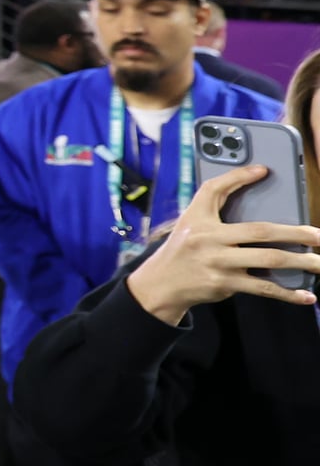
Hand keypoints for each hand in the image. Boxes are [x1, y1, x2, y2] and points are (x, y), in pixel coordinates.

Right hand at [126, 164, 319, 325]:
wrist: (162, 283)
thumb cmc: (184, 246)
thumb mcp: (191, 218)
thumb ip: (216, 196)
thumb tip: (256, 173)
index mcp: (200, 220)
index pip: (217, 192)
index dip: (240, 178)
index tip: (265, 170)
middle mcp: (210, 241)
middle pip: (261, 233)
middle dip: (296, 233)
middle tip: (319, 236)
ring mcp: (220, 265)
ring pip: (269, 261)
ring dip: (301, 262)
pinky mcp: (226, 285)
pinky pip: (263, 289)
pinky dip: (288, 293)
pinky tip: (307, 295)